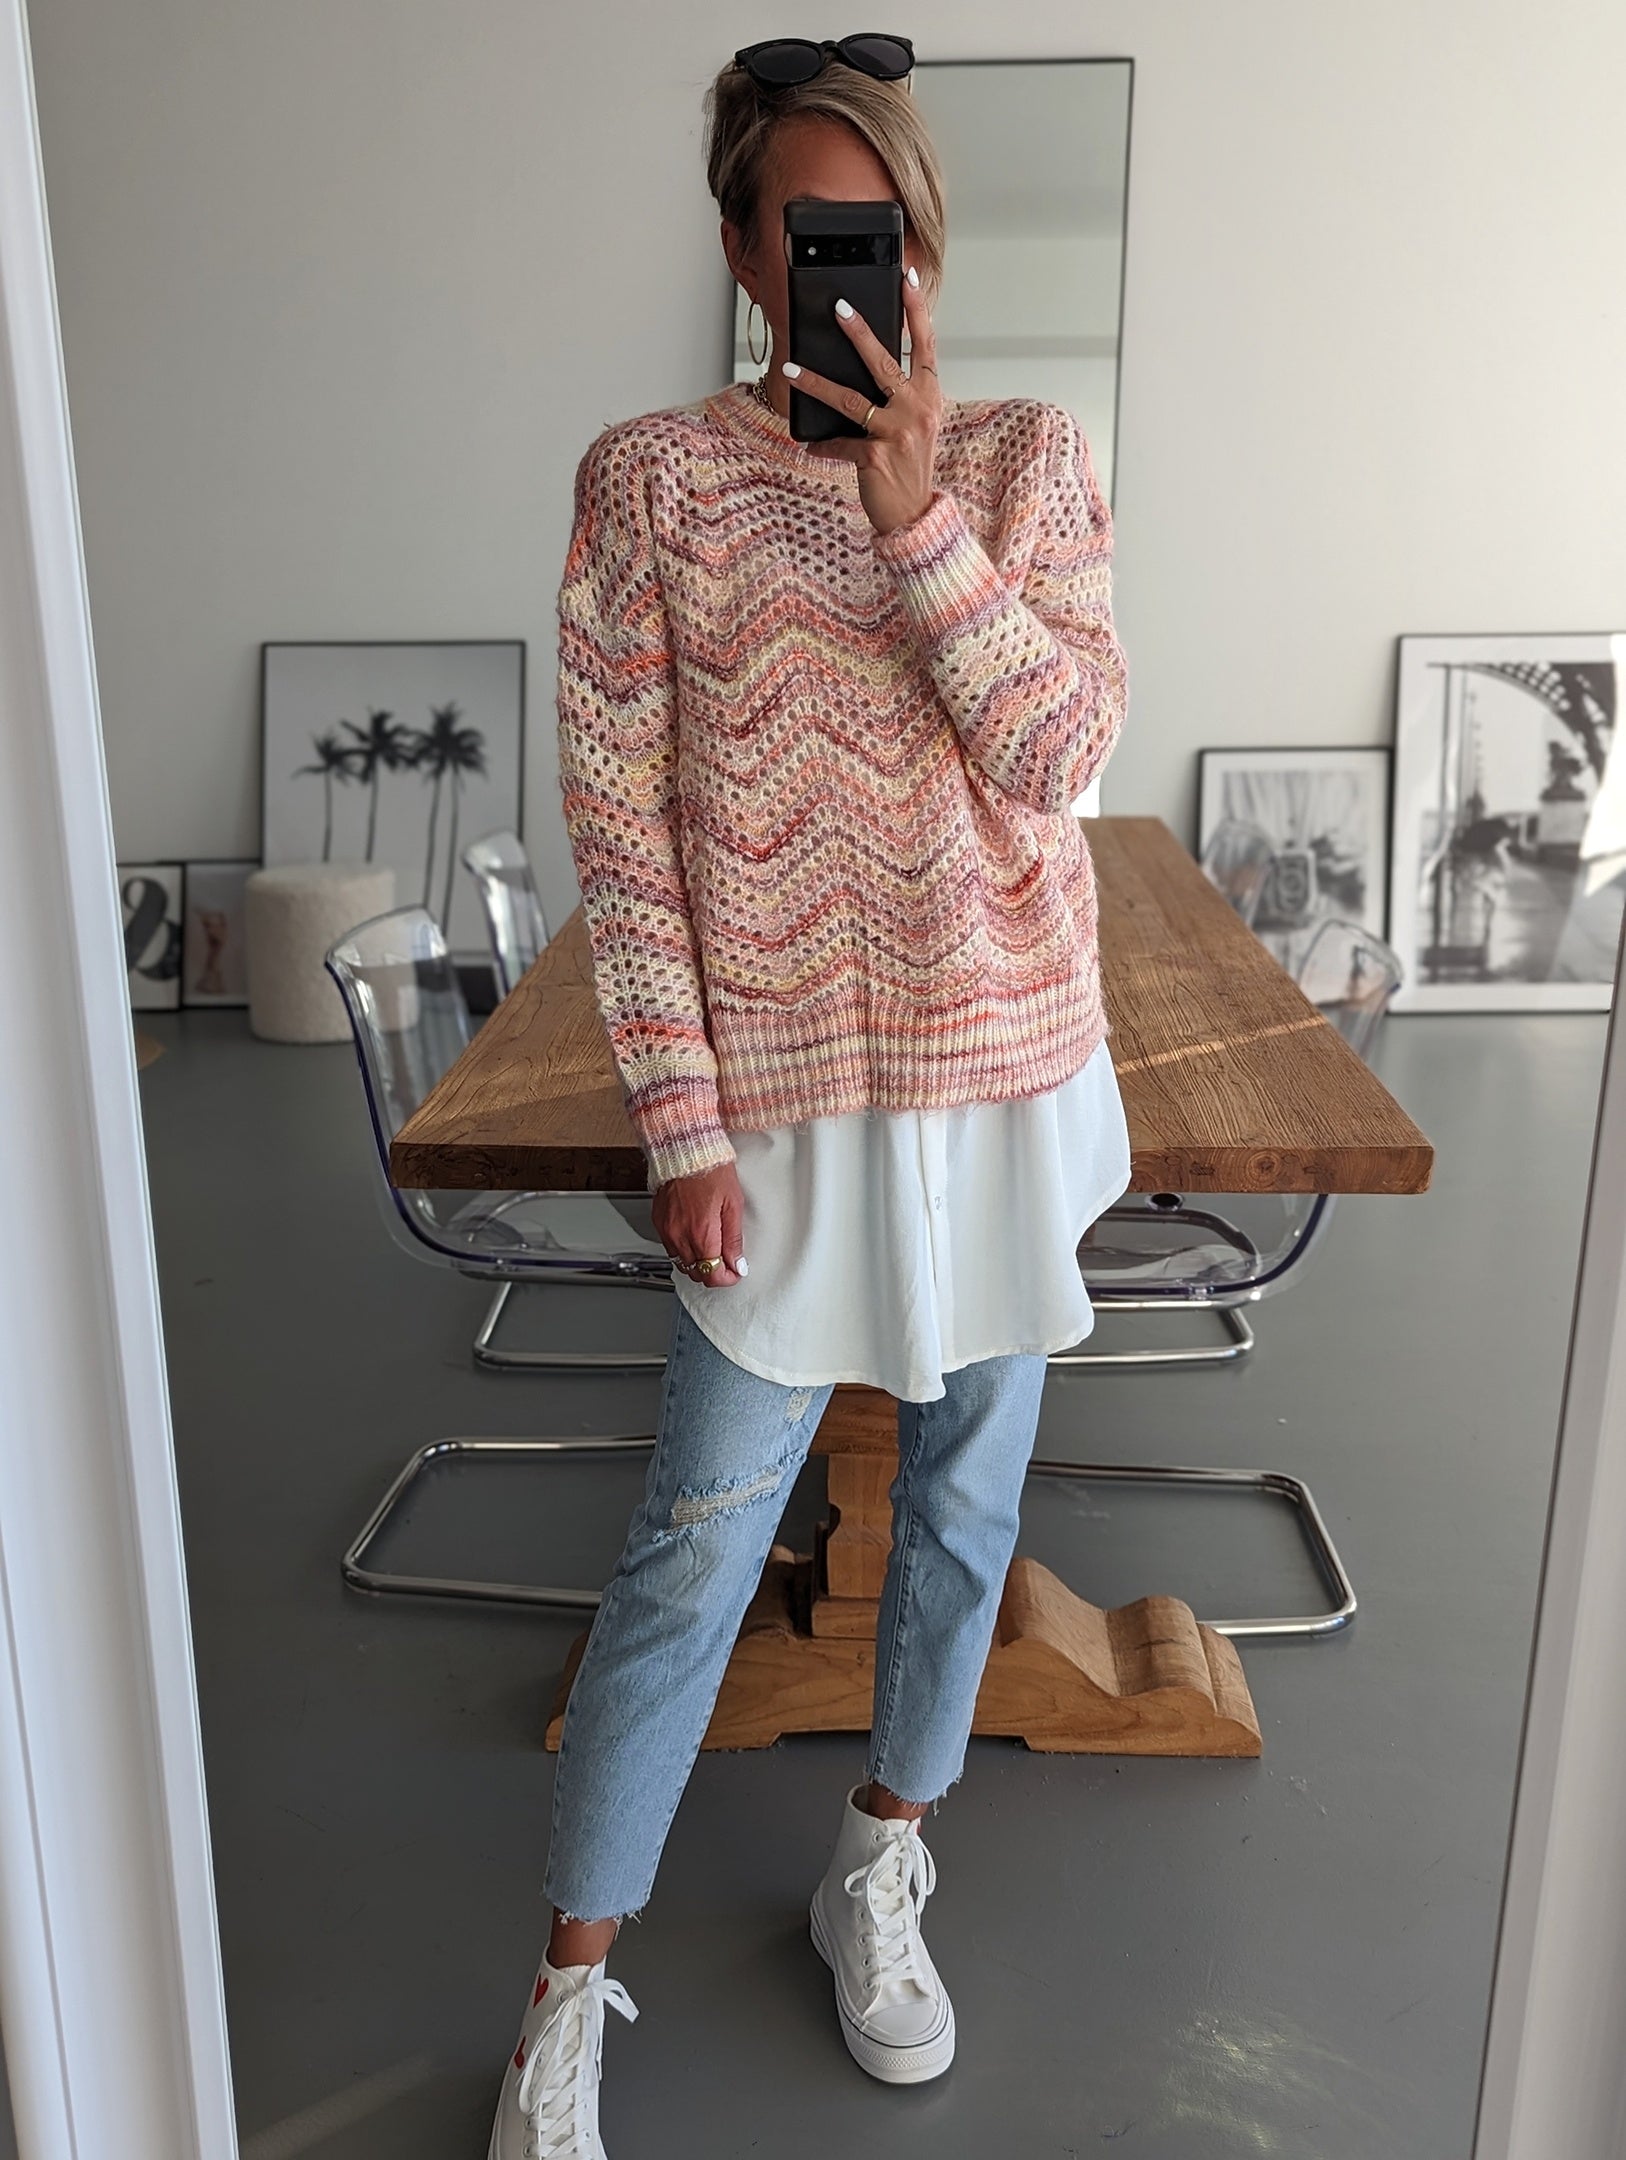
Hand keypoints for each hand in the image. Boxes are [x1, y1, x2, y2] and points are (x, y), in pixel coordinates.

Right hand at [653, 1161, 747, 1288]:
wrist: (685, 1150)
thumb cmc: (711, 1171)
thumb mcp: (733, 1205)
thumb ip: (734, 1240)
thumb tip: (738, 1264)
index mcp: (702, 1234)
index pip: (712, 1275)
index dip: (727, 1278)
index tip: (735, 1272)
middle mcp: (680, 1236)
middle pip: (697, 1273)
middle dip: (714, 1272)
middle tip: (727, 1261)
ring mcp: (667, 1231)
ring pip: (682, 1264)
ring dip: (698, 1263)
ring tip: (712, 1248)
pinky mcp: (659, 1223)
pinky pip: (670, 1249)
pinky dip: (684, 1250)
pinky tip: (695, 1238)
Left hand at [785, 268, 941, 537]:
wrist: (915, 515)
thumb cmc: (909, 467)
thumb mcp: (914, 426)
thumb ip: (898, 396)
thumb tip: (861, 369)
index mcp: (930, 396)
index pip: (925, 344)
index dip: (916, 310)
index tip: (906, 277)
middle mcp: (918, 409)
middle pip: (884, 361)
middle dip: (859, 332)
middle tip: (838, 307)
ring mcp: (897, 432)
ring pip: (850, 397)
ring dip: (816, 382)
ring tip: (791, 368)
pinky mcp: (875, 455)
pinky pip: (839, 441)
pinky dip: (823, 445)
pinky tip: (810, 445)